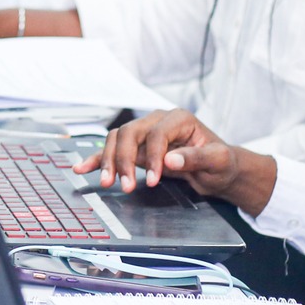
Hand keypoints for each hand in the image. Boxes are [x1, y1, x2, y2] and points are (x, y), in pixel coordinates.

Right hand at [69, 109, 277, 213]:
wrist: (219, 169)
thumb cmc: (222, 162)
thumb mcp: (218, 161)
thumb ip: (196, 158)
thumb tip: (170, 159)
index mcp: (179, 118)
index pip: (157, 133)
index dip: (153, 156)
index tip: (153, 180)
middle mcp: (157, 121)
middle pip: (130, 132)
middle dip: (124, 159)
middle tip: (126, 185)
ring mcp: (144, 133)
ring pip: (116, 139)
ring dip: (108, 160)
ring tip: (107, 182)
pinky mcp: (136, 148)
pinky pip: (112, 149)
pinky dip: (96, 158)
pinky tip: (82, 168)